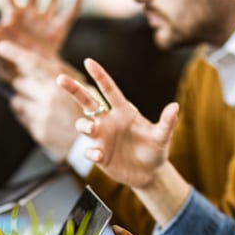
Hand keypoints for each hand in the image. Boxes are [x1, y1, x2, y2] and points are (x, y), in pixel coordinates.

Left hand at [0, 41, 83, 158]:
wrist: (93, 144)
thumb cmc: (88, 111)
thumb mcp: (81, 87)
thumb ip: (59, 75)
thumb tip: (34, 64)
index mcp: (61, 84)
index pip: (33, 64)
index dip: (16, 54)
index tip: (1, 47)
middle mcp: (49, 99)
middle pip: (20, 83)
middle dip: (23, 83)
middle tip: (36, 88)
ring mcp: (41, 116)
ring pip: (17, 101)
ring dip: (23, 100)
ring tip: (41, 105)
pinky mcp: (38, 130)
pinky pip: (22, 117)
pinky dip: (29, 114)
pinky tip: (44, 118)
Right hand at [58, 58, 178, 188]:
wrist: (149, 174)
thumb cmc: (155, 151)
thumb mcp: (162, 137)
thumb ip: (167, 122)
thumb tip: (175, 106)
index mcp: (123, 112)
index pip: (109, 90)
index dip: (100, 75)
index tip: (89, 61)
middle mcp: (108, 121)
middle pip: (87, 101)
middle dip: (73, 89)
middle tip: (59, 78)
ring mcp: (102, 138)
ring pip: (83, 125)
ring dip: (84, 125)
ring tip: (91, 129)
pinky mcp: (99, 155)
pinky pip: (89, 150)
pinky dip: (91, 152)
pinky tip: (99, 156)